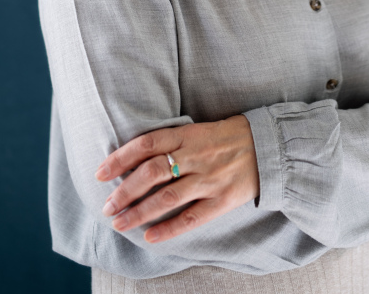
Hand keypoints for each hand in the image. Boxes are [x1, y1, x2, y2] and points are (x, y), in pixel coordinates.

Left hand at [95, 114, 258, 242]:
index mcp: (187, 135)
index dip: (121, 158)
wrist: (267, 145)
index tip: (100, 172)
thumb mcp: (198, 130)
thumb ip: (171, 142)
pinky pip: (192, 217)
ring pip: (167, 197)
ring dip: (140, 213)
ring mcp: (209, 179)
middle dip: (125, 191)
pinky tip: (151, 238)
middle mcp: (195, 156)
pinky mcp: (222, 199)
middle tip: (107, 206)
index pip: (147, 144)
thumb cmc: (227, 137)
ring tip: (120, 223)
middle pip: (152, 172)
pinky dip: (169, 229)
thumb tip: (136, 159)